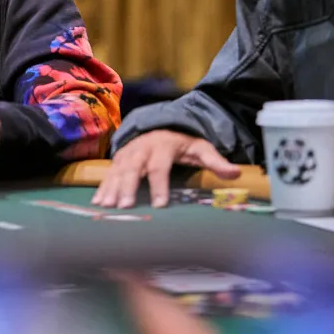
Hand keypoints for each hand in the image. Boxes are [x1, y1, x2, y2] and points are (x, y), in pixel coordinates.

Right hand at [91, 130, 240, 208]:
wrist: (158, 127)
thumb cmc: (181, 143)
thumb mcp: (200, 147)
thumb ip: (216, 160)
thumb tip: (236, 173)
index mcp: (162, 146)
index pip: (160, 167)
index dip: (160, 185)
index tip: (161, 205)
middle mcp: (141, 149)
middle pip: (133, 168)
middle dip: (128, 188)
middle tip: (125, 207)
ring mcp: (127, 154)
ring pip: (117, 171)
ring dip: (111, 189)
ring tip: (107, 207)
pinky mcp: (118, 160)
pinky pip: (108, 174)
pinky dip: (102, 188)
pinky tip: (98, 203)